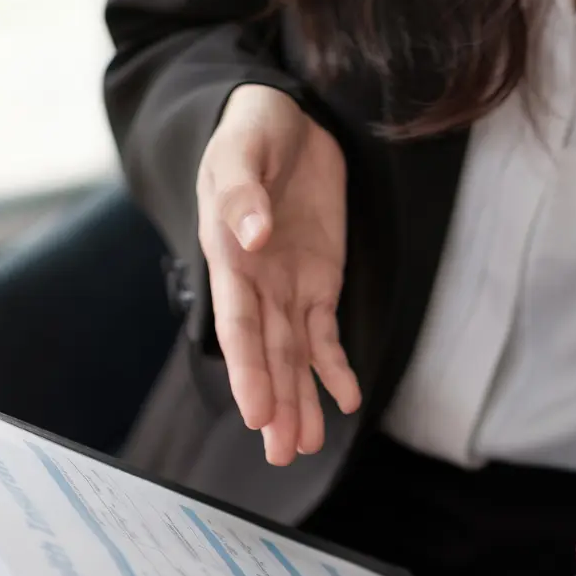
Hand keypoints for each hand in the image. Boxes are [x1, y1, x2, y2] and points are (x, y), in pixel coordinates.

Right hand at [197, 84, 360, 465]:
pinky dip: (335, 367)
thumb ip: (243, 190)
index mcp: (229, 257)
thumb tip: (253, 234)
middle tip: (281, 455)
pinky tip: (346, 400)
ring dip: (300, 400)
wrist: (281, 121)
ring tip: (306, 446)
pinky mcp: (319, 282)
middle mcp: (256, 283)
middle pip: (266, 354)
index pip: (237, 324)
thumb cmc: (249, 133)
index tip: (256, 412)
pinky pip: (325, 333)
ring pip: (293, 355)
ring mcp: (288, 287)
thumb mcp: (242, 149)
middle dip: (275, 404)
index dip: (247, 370)